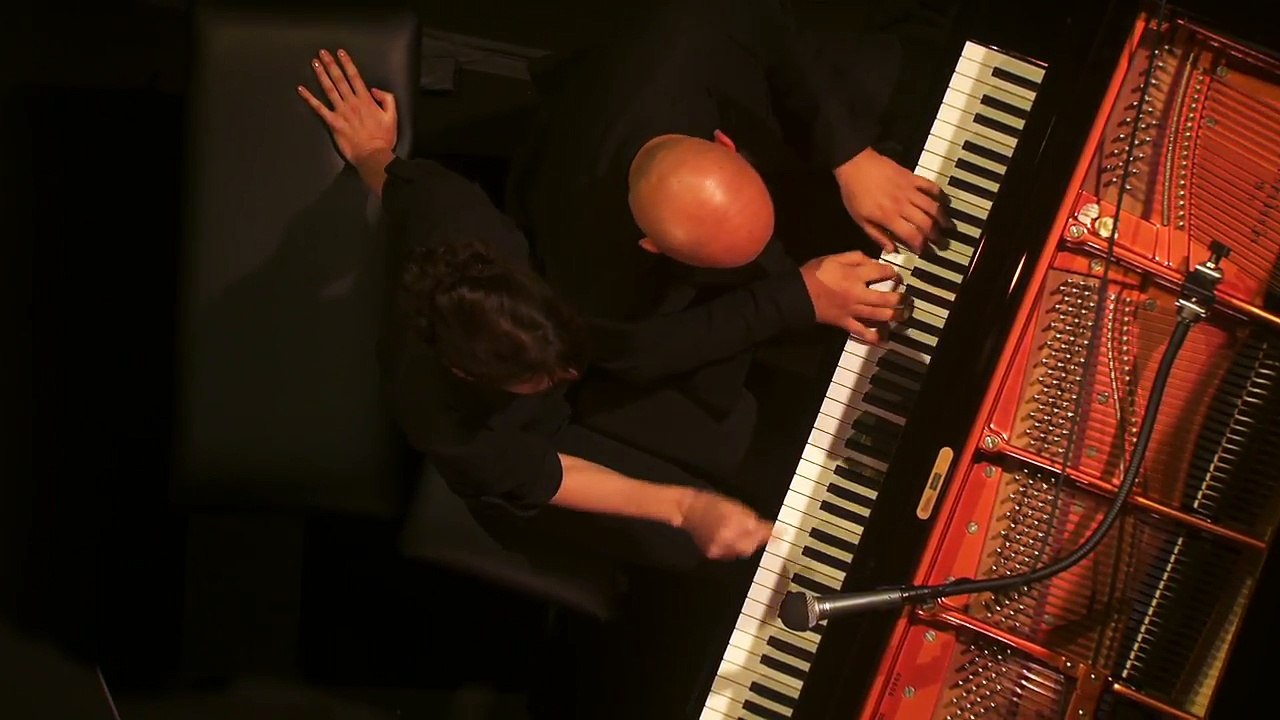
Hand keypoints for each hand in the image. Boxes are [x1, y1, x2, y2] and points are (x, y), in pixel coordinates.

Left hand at [297, 48, 396, 165]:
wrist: (373, 155)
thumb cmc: (384, 138)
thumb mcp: (393, 116)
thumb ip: (387, 99)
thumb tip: (374, 89)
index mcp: (366, 100)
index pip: (355, 77)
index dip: (347, 63)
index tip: (340, 53)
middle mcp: (352, 102)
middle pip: (339, 79)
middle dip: (330, 64)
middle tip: (322, 52)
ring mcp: (341, 112)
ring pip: (329, 89)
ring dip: (321, 75)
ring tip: (314, 63)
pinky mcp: (333, 123)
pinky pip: (319, 108)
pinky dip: (309, 98)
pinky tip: (301, 89)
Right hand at [677, 489, 772, 560]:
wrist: (688, 510)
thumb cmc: (713, 503)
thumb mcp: (737, 507)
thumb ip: (755, 520)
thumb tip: (773, 531)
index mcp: (733, 521)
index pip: (757, 532)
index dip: (770, 533)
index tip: (781, 534)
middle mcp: (726, 536)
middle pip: (751, 546)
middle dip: (756, 540)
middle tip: (758, 533)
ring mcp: (718, 547)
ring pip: (742, 552)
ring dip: (746, 544)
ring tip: (739, 532)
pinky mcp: (712, 553)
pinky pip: (731, 554)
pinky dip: (734, 548)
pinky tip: (729, 538)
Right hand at [800, 250, 908, 343]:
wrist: (797, 295)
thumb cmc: (813, 275)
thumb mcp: (833, 257)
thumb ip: (855, 257)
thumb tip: (871, 261)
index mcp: (855, 275)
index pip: (882, 272)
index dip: (892, 272)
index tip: (894, 274)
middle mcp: (857, 294)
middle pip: (886, 297)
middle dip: (899, 297)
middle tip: (905, 296)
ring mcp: (852, 310)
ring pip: (879, 315)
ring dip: (893, 315)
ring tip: (901, 313)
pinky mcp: (845, 323)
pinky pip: (862, 332)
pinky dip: (874, 336)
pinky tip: (883, 337)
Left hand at [835, 147, 948, 253]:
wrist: (854, 164)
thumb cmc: (854, 192)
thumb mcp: (860, 219)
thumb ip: (877, 236)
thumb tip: (892, 250)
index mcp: (888, 217)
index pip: (912, 236)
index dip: (921, 246)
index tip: (924, 251)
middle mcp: (902, 204)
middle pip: (926, 223)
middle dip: (935, 236)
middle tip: (940, 242)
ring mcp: (909, 190)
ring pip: (932, 206)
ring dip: (942, 218)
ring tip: (947, 226)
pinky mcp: (912, 177)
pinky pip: (931, 186)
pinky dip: (939, 194)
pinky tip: (943, 201)